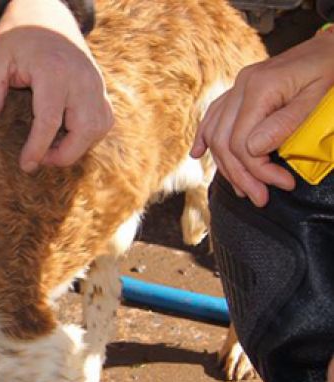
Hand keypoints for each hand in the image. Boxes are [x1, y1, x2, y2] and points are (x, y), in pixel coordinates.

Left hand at [0, 0, 112, 172]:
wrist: (46, 14)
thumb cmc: (18, 35)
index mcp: (53, 73)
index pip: (50, 121)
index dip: (38, 148)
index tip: (26, 165)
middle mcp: (80, 79)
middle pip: (84, 130)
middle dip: (64, 154)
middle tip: (39, 159)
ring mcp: (94, 83)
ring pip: (99, 127)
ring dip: (78, 146)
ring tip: (51, 148)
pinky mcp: (99, 86)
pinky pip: (104, 118)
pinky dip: (90, 134)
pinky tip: (66, 135)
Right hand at [191, 31, 333, 206]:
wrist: (332, 45)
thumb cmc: (331, 70)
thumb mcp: (316, 98)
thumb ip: (284, 123)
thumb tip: (252, 151)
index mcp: (259, 88)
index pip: (242, 141)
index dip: (258, 169)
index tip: (282, 184)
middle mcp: (241, 86)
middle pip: (225, 141)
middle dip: (240, 174)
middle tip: (260, 198)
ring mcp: (237, 86)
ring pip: (216, 132)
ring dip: (225, 164)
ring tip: (242, 187)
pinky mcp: (240, 89)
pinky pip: (214, 115)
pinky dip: (205, 137)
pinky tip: (198, 154)